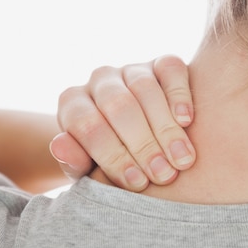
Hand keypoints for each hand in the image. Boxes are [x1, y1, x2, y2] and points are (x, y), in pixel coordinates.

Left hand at [51, 55, 195, 190]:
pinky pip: (170, 69)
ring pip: (145, 88)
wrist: (137, 143)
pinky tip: (186, 121)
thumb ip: (75, 162)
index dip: (113, 155)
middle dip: (142, 144)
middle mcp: (99, 80)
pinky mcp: (160, 64)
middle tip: (163, 175)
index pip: (87, 125)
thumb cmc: (110, 162)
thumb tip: (60, 147)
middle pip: (117, 105)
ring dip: (165, 128)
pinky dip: (179, 95)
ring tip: (181, 160)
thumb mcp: (90, 169)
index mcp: (73, 103)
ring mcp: (131, 69)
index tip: (138, 183)